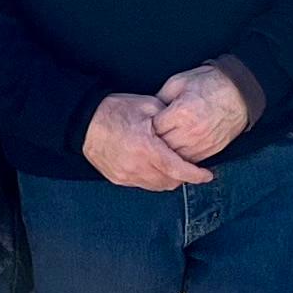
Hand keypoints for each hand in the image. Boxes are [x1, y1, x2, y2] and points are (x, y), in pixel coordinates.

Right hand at [86, 92, 214, 190]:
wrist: (84, 122)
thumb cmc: (116, 110)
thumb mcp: (147, 106)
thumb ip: (169, 120)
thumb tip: (185, 129)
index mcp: (145, 147)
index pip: (177, 169)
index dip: (195, 175)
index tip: (208, 175)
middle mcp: (136, 166)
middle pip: (170, 181)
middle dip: (184, 176)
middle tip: (190, 166)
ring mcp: (125, 175)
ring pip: (157, 186)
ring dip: (169, 179)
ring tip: (173, 166)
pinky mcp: (118, 179)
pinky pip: (143, 184)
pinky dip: (154, 178)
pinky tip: (155, 166)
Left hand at [152, 62, 255, 161]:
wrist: (240, 92)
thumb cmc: (208, 83)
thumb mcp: (179, 82)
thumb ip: (161, 98)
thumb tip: (148, 113)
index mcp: (181, 112)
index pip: (154, 129)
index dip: (146, 128)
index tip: (144, 126)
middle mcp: (191, 131)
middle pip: (163, 147)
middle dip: (154, 143)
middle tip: (148, 139)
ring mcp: (203, 143)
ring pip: (176, 158)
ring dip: (168, 154)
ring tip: (160, 149)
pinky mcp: (212, 149)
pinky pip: (192, 161)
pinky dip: (182, 159)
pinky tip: (177, 152)